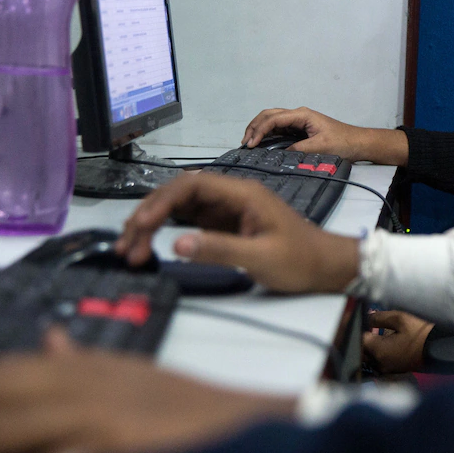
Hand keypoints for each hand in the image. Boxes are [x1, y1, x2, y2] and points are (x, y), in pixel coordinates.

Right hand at [115, 173, 360, 292]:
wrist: (326, 266)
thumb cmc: (301, 260)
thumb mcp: (261, 257)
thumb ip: (220, 250)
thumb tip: (177, 243)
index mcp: (243, 194)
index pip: (192, 185)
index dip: (161, 201)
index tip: (139, 224)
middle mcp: (232, 196)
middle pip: (179, 194)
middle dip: (148, 215)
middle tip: (127, 246)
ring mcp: (227, 210)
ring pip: (180, 208)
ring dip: (152, 224)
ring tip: (131, 250)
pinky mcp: (225, 225)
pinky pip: (189, 221)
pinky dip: (166, 232)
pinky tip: (150, 246)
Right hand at [242, 107, 385, 162]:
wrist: (358, 143)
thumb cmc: (343, 142)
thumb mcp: (320, 147)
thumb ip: (298, 150)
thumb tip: (279, 153)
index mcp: (302, 115)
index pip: (274, 119)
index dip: (260, 130)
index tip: (251, 144)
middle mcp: (298, 115)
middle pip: (269, 115)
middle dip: (254, 126)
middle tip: (244, 143)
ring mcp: (298, 121)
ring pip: (272, 120)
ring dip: (258, 129)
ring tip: (248, 143)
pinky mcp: (299, 129)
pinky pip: (278, 128)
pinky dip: (267, 133)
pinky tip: (260, 143)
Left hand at [362, 311, 434, 375]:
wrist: (441, 348)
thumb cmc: (421, 332)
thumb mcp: (400, 318)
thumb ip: (379, 317)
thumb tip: (366, 318)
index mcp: (378, 351)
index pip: (358, 338)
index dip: (355, 326)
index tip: (354, 317)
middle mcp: (379, 363)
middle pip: (360, 350)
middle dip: (360, 336)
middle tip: (363, 322)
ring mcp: (386, 368)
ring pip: (368, 356)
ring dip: (367, 343)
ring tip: (371, 328)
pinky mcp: (393, 369)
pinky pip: (378, 360)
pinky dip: (376, 350)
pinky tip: (381, 338)